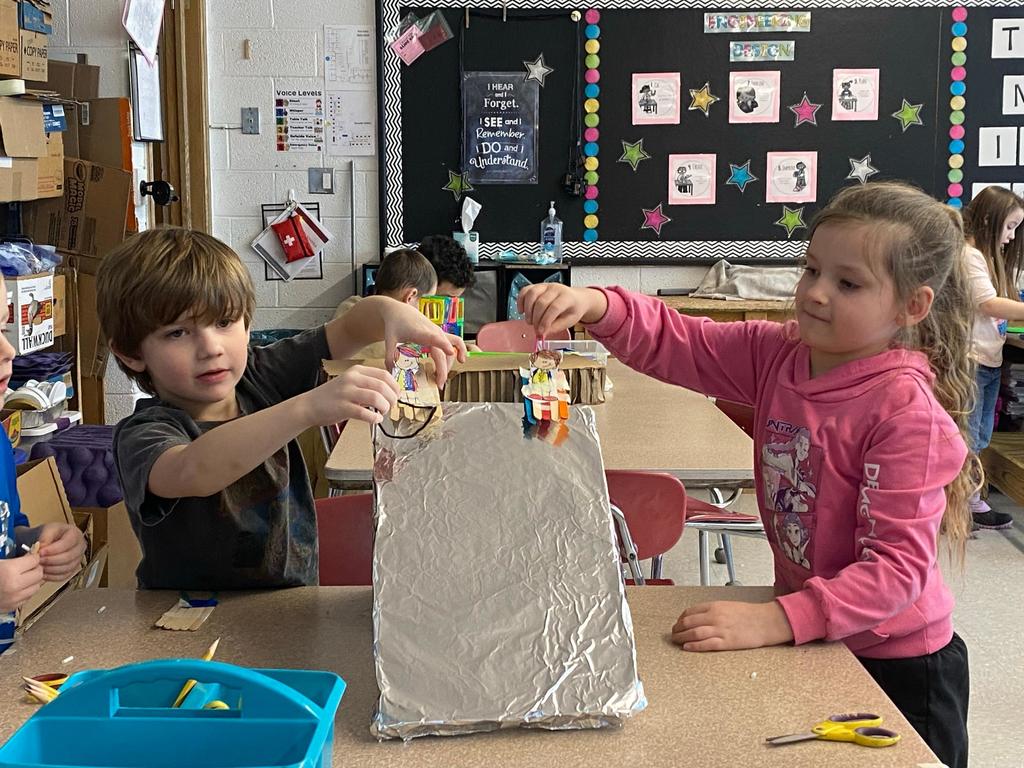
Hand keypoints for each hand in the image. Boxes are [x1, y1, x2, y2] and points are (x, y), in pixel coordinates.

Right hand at [0, 552, 42, 610]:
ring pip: (36, 587)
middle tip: (29, 566)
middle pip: (39, 574)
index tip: (30, 556)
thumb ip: (12, 559)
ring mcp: (14, 598)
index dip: (32, 557)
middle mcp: (15, 586)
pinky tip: (18, 587)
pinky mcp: (12, 607)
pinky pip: (28, 597)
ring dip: (33, 581)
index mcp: (10, 571)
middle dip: (35, 568)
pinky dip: (26, 591)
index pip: (34, 560)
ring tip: (24, 576)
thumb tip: (28, 554)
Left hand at [36, 523, 86, 581]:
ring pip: (67, 568)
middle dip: (51, 560)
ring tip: (39, 566)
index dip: (53, 549)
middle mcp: (80, 547)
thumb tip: (41, 547)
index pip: (67, 543)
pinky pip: (64, 576)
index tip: (40, 552)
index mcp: (75, 534)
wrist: (50, 540)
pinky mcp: (73, 569)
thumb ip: (45, 537)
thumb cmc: (50, 534)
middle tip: (38, 560)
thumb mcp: (47, 529)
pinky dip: (53, 576)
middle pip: (68, 557)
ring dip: (51, 569)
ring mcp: (78, 559)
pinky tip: (43, 573)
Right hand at [304, 365, 399, 426]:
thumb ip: (368, 385)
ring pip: (376, 398)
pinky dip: (374, 418)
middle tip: (391, 406)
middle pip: (382, 386)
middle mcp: (352, 379)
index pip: (384, 375)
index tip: (397, 395)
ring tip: (382, 413)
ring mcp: (347, 392)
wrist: (309, 405)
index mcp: (356, 371)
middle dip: (392, 398)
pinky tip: (375, 420)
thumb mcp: (350, 383)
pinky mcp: (343, 407)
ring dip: (384, 408)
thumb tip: (390, 393)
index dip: (395, 386)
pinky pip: (365, 413)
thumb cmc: (332, 397)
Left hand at [379, 300, 467, 385]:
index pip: (434, 337)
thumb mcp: (389, 340)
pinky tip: (461, 360)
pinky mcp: (442, 333)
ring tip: (441, 379)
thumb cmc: (395, 325)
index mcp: (419, 332)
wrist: (400, 311)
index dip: (443, 344)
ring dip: (450, 364)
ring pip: (452, 347)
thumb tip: (391, 372)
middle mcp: (433, 332)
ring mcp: (439, 332)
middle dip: (443, 369)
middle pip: (443, 351)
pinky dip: (461, 349)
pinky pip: (456, 341)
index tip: (451, 352)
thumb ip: (390, 356)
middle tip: (439, 385)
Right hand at [517, 284, 607, 337]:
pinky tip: (522, 311)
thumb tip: (542, 333)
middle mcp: (556, 289)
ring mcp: (545, 286)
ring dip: (528, 310)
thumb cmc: (572, 309)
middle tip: (535, 328)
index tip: (541, 332)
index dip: (545, 321)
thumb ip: (555, 327)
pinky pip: (525, 290)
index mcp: (567, 297)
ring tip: (529, 321)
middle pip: (541, 302)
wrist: (576, 299)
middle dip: (536, 318)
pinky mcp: (537, 286)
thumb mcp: (569, 321)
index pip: (554, 307)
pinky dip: (520, 301)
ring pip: (532, 294)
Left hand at [671, 600, 793, 651]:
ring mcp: (720, 630)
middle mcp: (715, 616)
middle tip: (673, 633)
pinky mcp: (726, 642)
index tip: (677, 623)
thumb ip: (712, 610)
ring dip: (681, 637)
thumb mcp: (727, 606)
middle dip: (677, 628)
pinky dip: (694, 645)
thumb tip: (698, 617)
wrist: (766, 622)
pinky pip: (706, 644)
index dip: (680, 619)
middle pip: (688, 622)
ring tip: (676, 640)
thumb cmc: (749, 614)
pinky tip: (687, 647)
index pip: (690, 612)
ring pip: (694, 633)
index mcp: (715, 606)